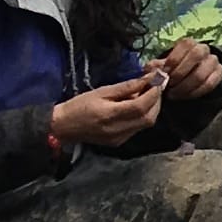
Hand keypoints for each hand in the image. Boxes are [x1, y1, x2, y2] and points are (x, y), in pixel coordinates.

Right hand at [49, 70, 165, 149]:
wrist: (63, 127)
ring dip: (152, 108)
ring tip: (147, 95)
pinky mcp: (119, 142)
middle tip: (156, 87)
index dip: (154, 93)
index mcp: (110, 115)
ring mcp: (120, 139)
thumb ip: (126, 87)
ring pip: (146, 124)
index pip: (141, 106)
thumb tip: (147, 80)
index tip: (159, 80)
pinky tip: (137, 107)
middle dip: (156, 101)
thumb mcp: (101, 92)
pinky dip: (143, 116)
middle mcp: (118, 130)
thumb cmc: (79, 105)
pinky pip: (138, 128)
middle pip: (149, 117)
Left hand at [156, 37, 221, 100]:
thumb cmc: (172, 69)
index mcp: (189, 43)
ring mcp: (213, 61)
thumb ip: (155, 67)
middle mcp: (203, 49)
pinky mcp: (219, 73)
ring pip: (202, 73)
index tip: (164, 73)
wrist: (188, 76)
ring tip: (174, 94)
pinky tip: (185, 96)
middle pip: (196, 55)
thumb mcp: (161, 66)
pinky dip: (195, 92)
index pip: (185, 45)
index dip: (174, 59)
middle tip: (169, 85)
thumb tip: (153, 71)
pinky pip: (210, 84)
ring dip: (185, 86)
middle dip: (180, 73)